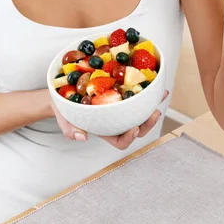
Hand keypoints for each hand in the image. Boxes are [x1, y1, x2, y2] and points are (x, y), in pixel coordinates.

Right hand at [51, 89, 168, 149]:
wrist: (62, 92)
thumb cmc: (64, 109)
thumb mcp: (64, 118)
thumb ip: (71, 130)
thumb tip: (82, 138)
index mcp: (105, 130)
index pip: (120, 141)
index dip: (129, 137)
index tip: (134, 128)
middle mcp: (115, 120)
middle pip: (137, 128)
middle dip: (148, 122)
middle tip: (155, 112)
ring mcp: (119, 107)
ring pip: (140, 111)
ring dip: (152, 104)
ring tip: (161, 94)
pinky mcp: (121, 93)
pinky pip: (136, 94)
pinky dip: (146, 89)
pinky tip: (154, 81)